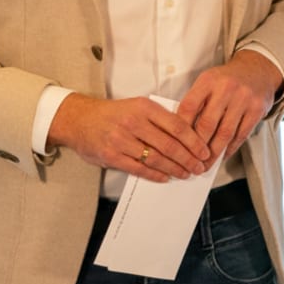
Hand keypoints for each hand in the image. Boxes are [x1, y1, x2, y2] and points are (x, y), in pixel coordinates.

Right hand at [48, 93, 212, 182]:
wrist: (79, 120)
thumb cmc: (114, 114)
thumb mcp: (138, 106)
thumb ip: (159, 118)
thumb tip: (188, 136)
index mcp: (145, 107)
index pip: (177, 125)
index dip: (193, 140)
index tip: (204, 151)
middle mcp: (134, 122)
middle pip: (169, 144)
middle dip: (188, 158)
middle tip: (199, 167)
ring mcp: (121, 140)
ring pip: (155, 157)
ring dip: (174, 168)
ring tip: (186, 173)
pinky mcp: (111, 155)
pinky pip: (138, 168)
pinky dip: (155, 174)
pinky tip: (166, 177)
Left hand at [177, 50, 282, 162]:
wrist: (258, 70)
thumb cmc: (226, 80)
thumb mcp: (208, 82)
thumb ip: (196, 102)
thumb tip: (181, 134)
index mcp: (208, 80)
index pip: (189, 107)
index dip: (181, 130)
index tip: (175, 146)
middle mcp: (226, 88)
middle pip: (207, 123)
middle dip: (197, 147)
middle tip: (190, 163)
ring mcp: (244, 98)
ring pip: (225, 133)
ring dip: (214, 153)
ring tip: (205, 165)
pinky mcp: (258, 109)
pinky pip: (241, 134)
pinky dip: (230, 148)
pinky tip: (223, 156)